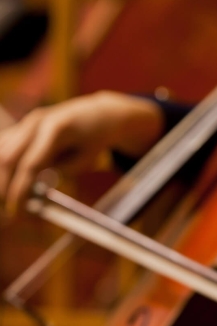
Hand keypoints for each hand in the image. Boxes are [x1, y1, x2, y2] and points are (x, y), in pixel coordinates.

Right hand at [0, 91, 163, 216]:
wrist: (98, 113)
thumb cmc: (95, 138)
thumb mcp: (85, 158)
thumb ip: (61, 171)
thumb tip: (33, 188)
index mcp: (56, 129)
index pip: (29, 164)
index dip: (19, 190)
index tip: (16, 212)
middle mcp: (37, 121)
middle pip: (7, 158)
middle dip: (3, 187)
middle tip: (9, 211)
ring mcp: (28, 121)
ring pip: (2, 151)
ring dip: (1, 177)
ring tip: (5, 200)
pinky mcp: (23, 125)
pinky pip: (5, 145)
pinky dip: (3, 165)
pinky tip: (6, 182)